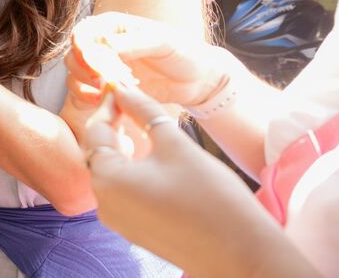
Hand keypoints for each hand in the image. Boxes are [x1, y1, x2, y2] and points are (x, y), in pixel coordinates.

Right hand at [66, 13, 231, 110]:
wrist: (198, 79)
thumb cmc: (184, 52)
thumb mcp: (164, 42)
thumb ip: (135, 42)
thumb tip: (107, 45)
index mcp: (113, 26)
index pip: (83, 32)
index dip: (83, 49)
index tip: (96, 65)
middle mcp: (103, 44)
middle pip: (73, 55)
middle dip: (83, 70)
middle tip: (103, 82)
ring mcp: (103, 67)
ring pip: (74, 75)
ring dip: (83, 85)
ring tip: (106, 92)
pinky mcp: (108, 88)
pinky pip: (83, 93)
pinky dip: (86, 99)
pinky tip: (103, 103)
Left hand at [83, 86, 297, 277]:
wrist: (242, 254)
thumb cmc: (211, 197)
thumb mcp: (175, 144)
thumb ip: (144, 112)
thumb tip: (123, 88)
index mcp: (107, 180)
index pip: (96, 130)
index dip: (108, 104)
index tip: (120, 85)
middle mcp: (104, 204)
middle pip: (98, 152)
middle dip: (112, 125)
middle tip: (129, 101)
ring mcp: (119, 221)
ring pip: (110, 172)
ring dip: (121, 148)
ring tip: (138, 126)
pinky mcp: (135, 231)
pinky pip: (123, 192)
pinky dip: (130, 171)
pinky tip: (148, 160)